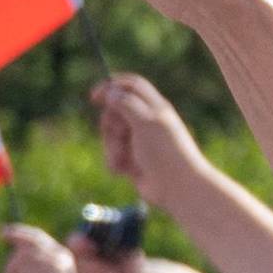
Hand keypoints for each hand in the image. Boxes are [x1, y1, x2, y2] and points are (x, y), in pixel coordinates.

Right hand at [94, 74, 207, 208]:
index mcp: (154, 107)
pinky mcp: (133, 160)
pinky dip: (115, 162)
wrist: (177, 187)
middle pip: (114, 112)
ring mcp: (139, 142)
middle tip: (121, 136)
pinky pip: (112, 156)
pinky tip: (125, 172)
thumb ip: (126, 103)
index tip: (94, 97)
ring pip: (110, 136)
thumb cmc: (165, 152)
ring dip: (112, 148)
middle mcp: (147, 122)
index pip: (131, 85)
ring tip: (125, 159)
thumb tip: (110, 91)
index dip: (111, 86)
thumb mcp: (146, 122)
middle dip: (111, 125)